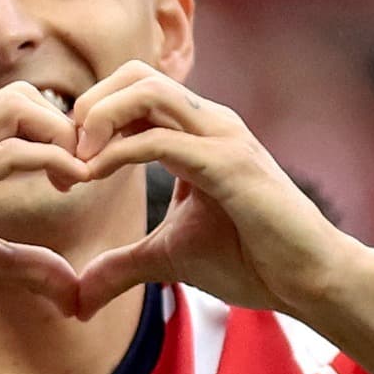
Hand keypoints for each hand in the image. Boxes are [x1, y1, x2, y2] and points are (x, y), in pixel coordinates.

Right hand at [0, 82, 88, 337]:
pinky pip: (11, 151)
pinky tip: (71, 182)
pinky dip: (52, 158)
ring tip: (81, 175)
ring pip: (18, 106)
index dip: (52, 132)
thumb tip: (69, 284)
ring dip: (63, 135)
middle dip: (64, 125)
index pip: (10, 108)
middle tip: (84, 170)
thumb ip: (24, 261)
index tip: (76, 173)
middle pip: (20, 95)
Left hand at [72, 61, 347, 320]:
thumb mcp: (168, 260)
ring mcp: (221, 137)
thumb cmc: (252, 262)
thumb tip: (78, 300)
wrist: (309, 281)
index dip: (89, 119)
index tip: (64, 168)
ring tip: (77, 163)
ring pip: (146, 90)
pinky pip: (160, 140)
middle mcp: (209, 122)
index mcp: (196, 132)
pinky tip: (93, 178)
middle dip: (87, 105)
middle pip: (134, 73)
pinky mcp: (228, 164)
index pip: (133, 91)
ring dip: (98, 118)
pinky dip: (117, 153)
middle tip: (64, 156)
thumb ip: (121, 267)